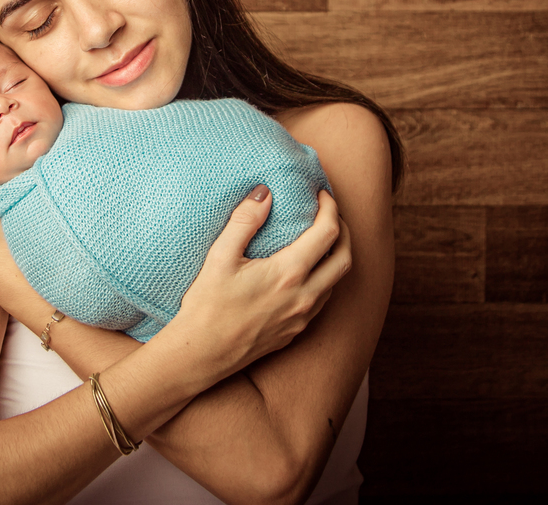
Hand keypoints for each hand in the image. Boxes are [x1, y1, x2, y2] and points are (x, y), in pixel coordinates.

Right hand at [169, 186, 350, 379]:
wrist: (202, 354)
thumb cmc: (207, 306)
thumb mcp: (220, 256)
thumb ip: (245, 221)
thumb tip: (264, 193)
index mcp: (288, 274)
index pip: (328, 233)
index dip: (330, 208)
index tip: (321, 195)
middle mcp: (304, 296)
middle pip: (345, 257)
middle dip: (344, 231)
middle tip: (330, 214)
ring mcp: (303, 317)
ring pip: (337, 281)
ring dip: (336, 256)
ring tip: (321, 239)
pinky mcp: (296, 332)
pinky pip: (323, 300)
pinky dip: (324, 278)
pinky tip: (306, 272)